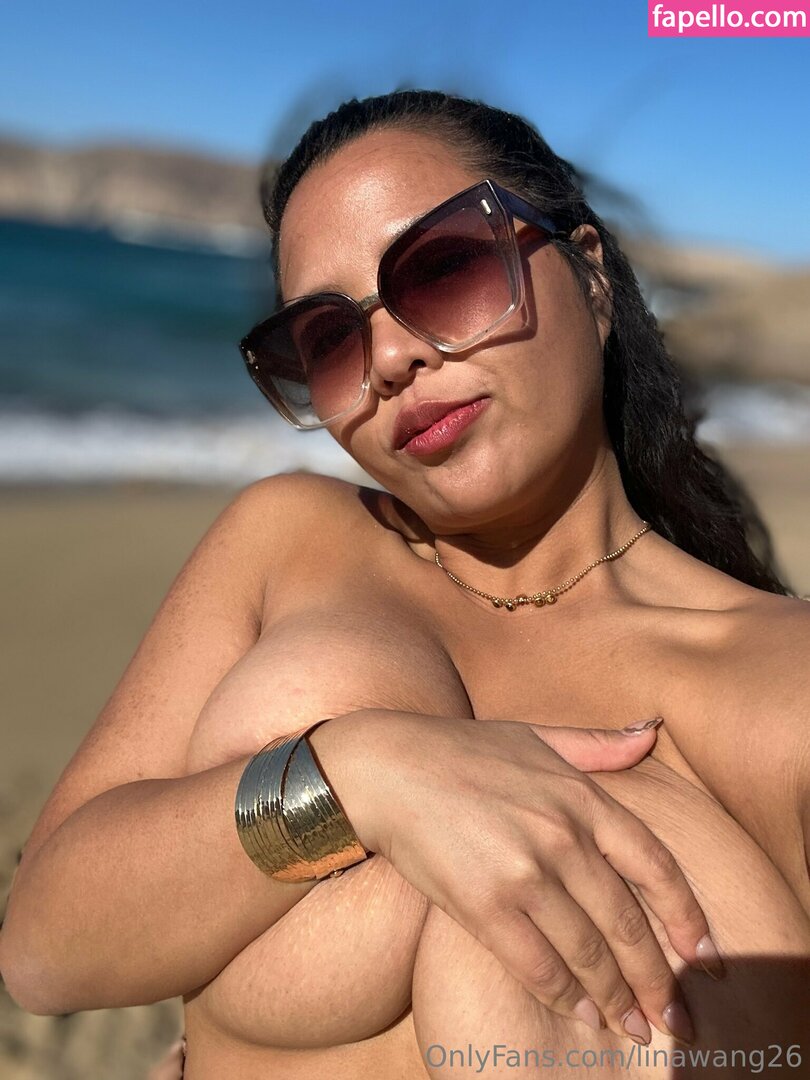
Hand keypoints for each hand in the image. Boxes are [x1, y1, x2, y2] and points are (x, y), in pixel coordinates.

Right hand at [316, 712, 717, 1046]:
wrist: (386, 768)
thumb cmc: (461, 751)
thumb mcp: (534, 735)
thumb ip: (596, 744)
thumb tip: (651, 734)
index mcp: (580, 796)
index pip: (655, 865)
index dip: (686, 915)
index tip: (703, 954)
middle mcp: (561, 835)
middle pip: (628, 921)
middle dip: (657, 977)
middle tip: (673, 1015)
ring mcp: (524, 871)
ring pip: (588, 951)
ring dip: (616, 996)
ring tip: (632, 1023)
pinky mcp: (484, 903)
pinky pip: (538, 964)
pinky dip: (566, 995)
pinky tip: (582, 1012)